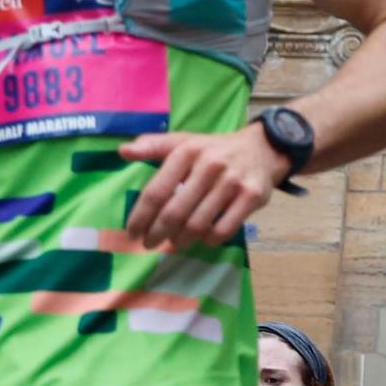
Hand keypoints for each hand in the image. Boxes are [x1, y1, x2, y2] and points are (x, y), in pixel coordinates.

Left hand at [117, 124, 290, 247]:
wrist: (262, 148)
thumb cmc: (214, 150)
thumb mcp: (184, 142)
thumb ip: (153, 146)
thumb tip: (123, 151)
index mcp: (187, 151)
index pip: (157, 191)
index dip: (141, 216)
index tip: (133, 233)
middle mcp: (210, 165)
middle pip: (175, 212)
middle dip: (158, 233)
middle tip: (150, 244)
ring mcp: (232, 182)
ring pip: (198, 225)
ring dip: (182, 240)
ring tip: (175, 242)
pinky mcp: (252, 197)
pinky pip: (224, 230)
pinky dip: (209, 240)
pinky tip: (203, 239)